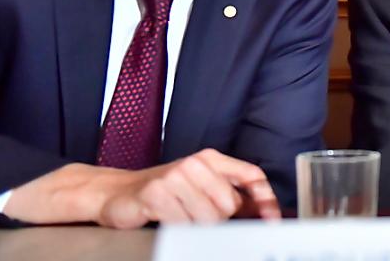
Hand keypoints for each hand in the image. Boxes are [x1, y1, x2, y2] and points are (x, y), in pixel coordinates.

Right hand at [5, 149, 279, 227]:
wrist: (117, 193)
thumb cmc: (165, 193)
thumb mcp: (201, 188)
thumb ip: (232, 197)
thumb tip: (266, 213)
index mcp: (211, 159)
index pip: (250, 175)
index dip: (265, 198)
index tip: (272, 219)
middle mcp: (195, 163)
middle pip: (230, 204)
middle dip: (223, 222)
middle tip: (201, 222)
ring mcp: (175, 177)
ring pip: (209, 217)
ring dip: (198, 229)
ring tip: (183, 221)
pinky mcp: (156, 194)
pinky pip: (183, 224)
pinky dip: (180, 231)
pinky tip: (170, 223)